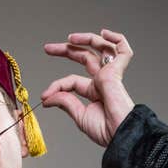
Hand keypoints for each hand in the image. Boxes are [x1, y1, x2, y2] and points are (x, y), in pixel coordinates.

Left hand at [41, 28, 134, 146]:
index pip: (71, 80)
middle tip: (48, 48)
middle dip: (66, 50)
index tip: (44, 96)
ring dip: (85, 39)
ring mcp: (110, 75)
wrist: (120, 134)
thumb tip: (47, 97)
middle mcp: (103, 81)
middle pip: (85, 58)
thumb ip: (64, 102)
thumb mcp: (78, 115)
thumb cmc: (106, 130)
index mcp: (94, 92)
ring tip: (69, 38)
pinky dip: (116, 38)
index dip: (56, 86)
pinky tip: (104, 33)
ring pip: (100, 48)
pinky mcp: (117, 72)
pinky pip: (123, 49)